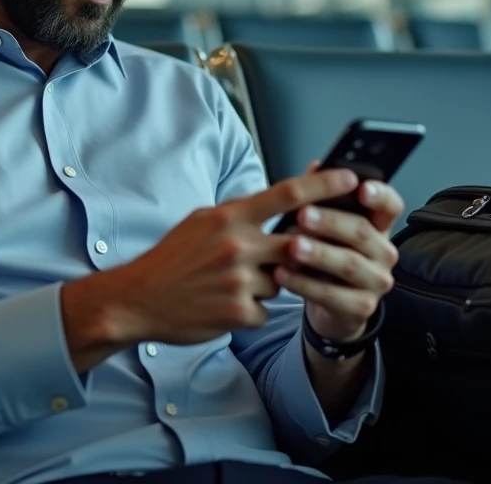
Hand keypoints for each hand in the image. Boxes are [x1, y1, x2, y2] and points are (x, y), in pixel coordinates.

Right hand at [103, 168, 360, 345]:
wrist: (138, 299)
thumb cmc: (172, 258)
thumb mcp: (201, 221)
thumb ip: (240, 213)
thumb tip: (275, 202)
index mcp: (230, 217)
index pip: (289, 194)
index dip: (325, 185)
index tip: (352, 177)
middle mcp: (238, 245)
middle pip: (298, 242)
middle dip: (303, 249)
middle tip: (297, 250)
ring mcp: (240, 280)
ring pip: (282, 280)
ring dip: (267, 283)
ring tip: (231, 283)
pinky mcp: (239, 312)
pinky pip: (266, 309)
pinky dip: (251, 308)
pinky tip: (224, 303)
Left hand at [274, 169, 403, 343]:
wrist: (329, 306)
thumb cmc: (325, 255)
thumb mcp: (324, 226)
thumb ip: (321, 197)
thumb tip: (315, 166)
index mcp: (378, 225)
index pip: (391, 205)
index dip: (379, 195)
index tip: (361, 187)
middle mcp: (384, 252)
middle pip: (363, 233)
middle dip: (331, 222)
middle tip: (303, 214)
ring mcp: (376, 282)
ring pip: (348, 264)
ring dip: (318, 254)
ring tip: (291, 246)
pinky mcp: (361, 308)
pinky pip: (332, 295)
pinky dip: (304, 284)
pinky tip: (281, 274)